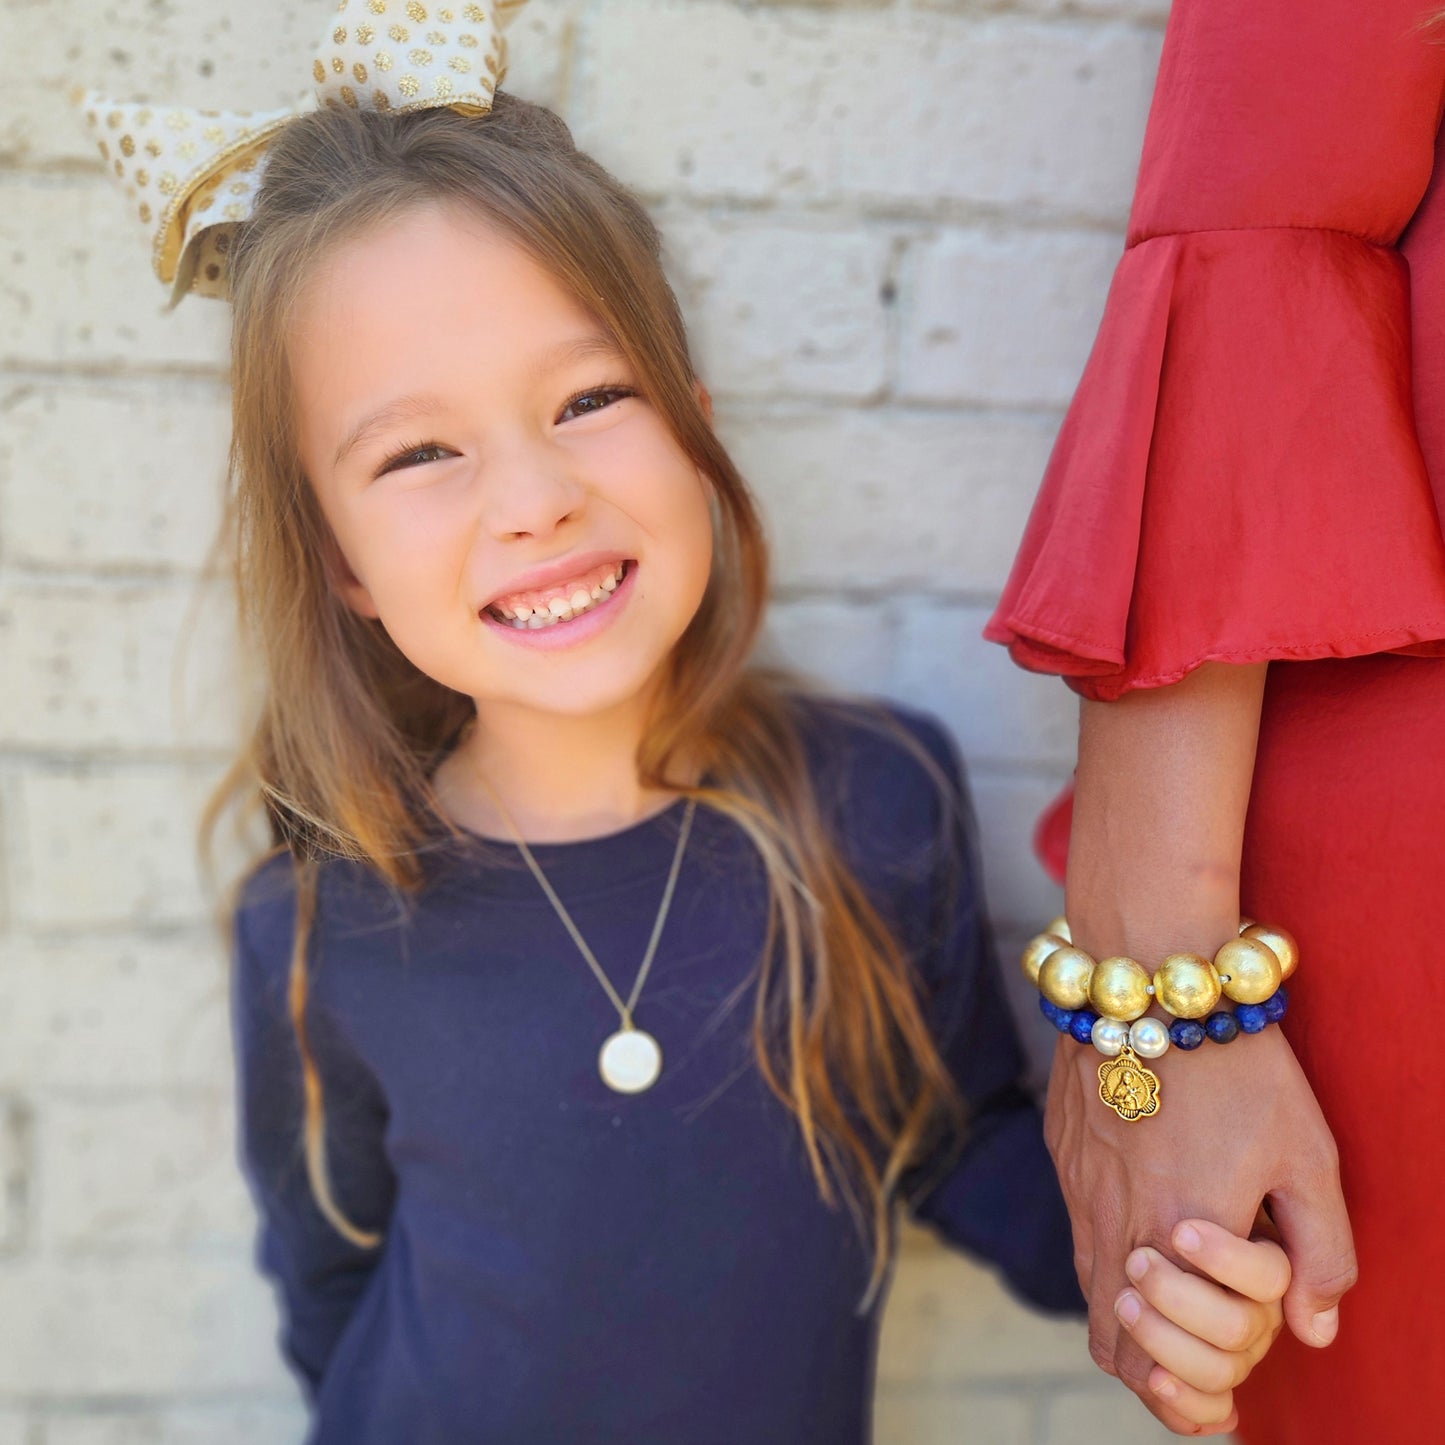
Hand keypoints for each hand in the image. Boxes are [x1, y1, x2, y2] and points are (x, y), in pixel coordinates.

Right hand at [1045, 1025, 1355, 1433]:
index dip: (1179, 1395)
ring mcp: (1078, 1181)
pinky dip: (1107, 1241)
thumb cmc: (1239, 1064)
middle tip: (1189, 1353)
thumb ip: (1319, 1252)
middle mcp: (1113, 1219)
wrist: (1150, 976)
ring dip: (1123, 1303)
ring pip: (1087, 1277)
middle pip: (1107, 1333)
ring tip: (1171, 1288)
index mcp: (1177, 1238)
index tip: (1215, 1396)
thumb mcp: (1307, 1155)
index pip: (1149, 1359)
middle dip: (1146, 1361)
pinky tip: (1144, 1209)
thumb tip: (1313, 1327)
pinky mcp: (1063, 1144)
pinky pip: (1077, 1218)